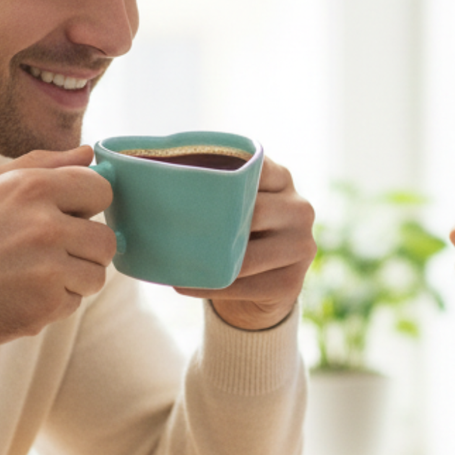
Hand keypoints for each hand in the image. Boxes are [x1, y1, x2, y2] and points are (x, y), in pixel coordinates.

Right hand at [0, 147, 116, 347]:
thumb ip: (41, 165)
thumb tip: (88, 154)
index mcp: (32, 189)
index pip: (101, 190)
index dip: (88, 204)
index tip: (70, 214)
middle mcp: (46, 227)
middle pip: (106, 239)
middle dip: (85, 248)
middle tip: (52, 252)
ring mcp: (48, 270)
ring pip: (96, 275)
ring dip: (73, 278)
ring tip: (34, 275)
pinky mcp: (45, 306)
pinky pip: (75, 302)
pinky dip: (55, 302)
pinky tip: (21, 294)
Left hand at [181, 156, 315, 330]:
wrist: (264, 284)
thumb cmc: (238, 230)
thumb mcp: (234, 200)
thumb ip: (215, 183)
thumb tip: (152, 173)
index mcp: (283, 179)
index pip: (255, 168)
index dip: (221, 176)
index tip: (186, 183)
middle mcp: (299, 210)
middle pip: (253, 212)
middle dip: (213, 221)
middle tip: (173, 225)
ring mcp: (302, 247)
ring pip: (247, 256)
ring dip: (208, 260)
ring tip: (173, 259)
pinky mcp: (292, 283)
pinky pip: (244, 286)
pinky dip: (210, 286)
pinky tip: (184, 284)